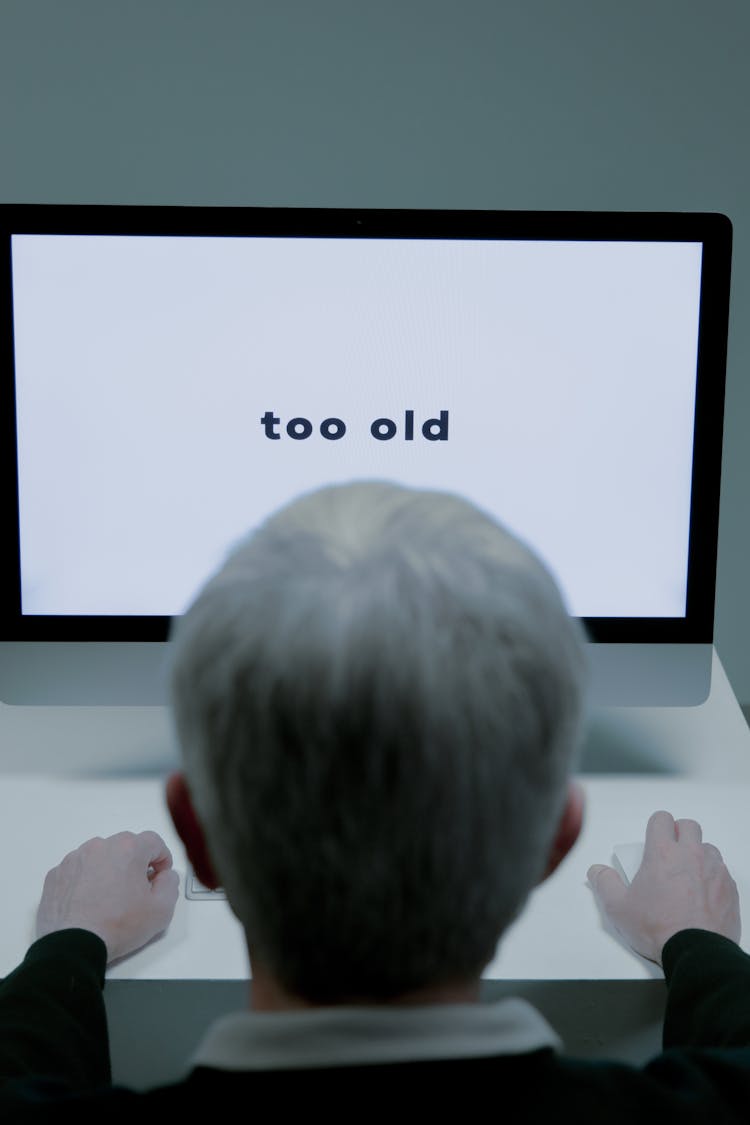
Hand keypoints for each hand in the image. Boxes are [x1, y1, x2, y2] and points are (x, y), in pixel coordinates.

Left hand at [35, 831, 179, 962]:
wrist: (73, 946)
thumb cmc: (118, 926)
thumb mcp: (161, 910)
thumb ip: (171, 884)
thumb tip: (165, 876)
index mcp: (127, 849)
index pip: (154, 842)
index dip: (161, 859)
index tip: (159, 877)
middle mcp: (100, 847)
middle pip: (125, 847)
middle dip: (134, 864)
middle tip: (136, 890)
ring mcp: (74, 859)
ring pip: (100, 857)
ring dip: (108, 871)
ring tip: (109, 899)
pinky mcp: (56, 874)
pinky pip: (78, 870)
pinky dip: (85, 881)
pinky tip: (88, 903)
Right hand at [587, 810, 740, 963]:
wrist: (695, 952)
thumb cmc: (659, 929)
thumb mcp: (618, 908)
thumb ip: (604, 883)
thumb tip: (597, 872)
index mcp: (663, 854)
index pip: (662, 819)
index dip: (656, 827)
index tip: (652, 840)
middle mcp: (691, 856)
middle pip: (689, 826)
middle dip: (678, 834)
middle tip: (669, 853)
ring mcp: (714, 871)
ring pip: (708, 848)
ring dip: (698, 855)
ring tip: (686, 876)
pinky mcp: (730, 889)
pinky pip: (722, 872)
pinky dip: (712, 877)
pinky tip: (702, 895)